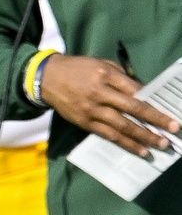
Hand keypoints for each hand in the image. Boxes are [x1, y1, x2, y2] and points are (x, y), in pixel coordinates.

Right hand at [42, 54, 180, 156]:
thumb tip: (142, 92)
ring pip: (122, 126)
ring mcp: (91, 110)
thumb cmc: (77, 69)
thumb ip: (120, 76)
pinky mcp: (84, 122)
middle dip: (155, 120)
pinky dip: (126, 144)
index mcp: (105, 75)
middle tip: (174, 129)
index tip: (167, 111)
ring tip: (161, 144)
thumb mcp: (99, 64)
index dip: (152, 101)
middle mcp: (99, 93)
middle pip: (133, 108)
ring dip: (144, 136)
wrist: (45, 78)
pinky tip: (140, 150)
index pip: (135, 90)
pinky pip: (109, 135)